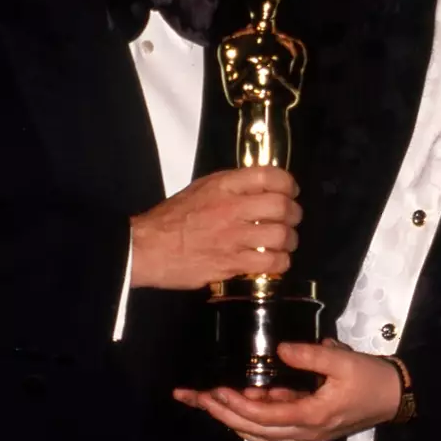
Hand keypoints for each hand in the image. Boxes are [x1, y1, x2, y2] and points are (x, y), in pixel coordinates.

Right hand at [129, 166, 300, 288]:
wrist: (147, 248)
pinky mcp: (231, 264)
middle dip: (294, 214)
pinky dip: (280, 263)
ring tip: (285, 243)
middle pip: (281, 206)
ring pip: (281, 236)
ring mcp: (233, 237)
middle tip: (291, 219)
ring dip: (290, 240)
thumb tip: (260, 187)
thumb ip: (231, 186)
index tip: (291, 192)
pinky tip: (276, 262)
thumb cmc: (172, 217)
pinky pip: (270, 263)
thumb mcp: (200, 188)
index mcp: (224, 185)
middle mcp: (232, 208)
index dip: (288, 184)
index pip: (269, 176)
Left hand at [173, 339, 401, 440]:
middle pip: (252, 429)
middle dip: (220, 414)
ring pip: (259, 431)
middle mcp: (302, 432)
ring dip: (231, 417)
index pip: (263, 416)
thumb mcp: (342, 360)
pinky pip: (272, 425)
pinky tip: (238, 401)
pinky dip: (251, 415)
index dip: (235, 406)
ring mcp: (304, 433)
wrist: (394, 396)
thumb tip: (280, 348)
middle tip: (193, 398)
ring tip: (206, 401)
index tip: (213, 392)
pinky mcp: (307, 426)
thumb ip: (310, 354)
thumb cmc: (369, 378)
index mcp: (310, 417)